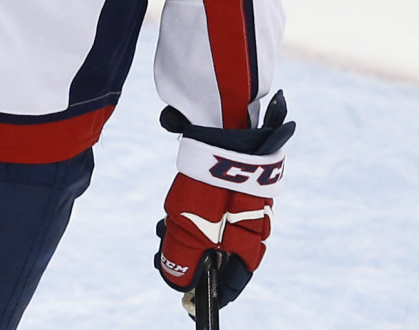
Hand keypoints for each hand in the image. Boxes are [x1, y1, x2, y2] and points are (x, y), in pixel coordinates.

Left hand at [154, 91, 292, 314]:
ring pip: (213, 229)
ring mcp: (246, 197)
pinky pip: (212, 206)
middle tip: (163, 255)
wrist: (220, 119)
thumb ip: (183, 254)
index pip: (237, 277)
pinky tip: (172, 211)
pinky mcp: (232, 178)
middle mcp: (256, 219)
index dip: (215, 291)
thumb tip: (179, 284)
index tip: (191, 298)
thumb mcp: (189, 221)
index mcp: (254, 236)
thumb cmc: (209, 175)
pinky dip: (190, 212)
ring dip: (186, 233)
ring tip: (162, 230)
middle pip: (222, 253)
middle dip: (191, 258)